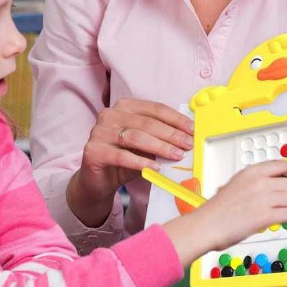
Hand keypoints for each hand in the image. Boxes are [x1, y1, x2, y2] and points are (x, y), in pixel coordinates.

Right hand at [67, 98, 193, 225]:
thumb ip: (159, 138)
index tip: (193, 130)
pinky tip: (155, 167)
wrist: (97, 181)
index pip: (155, 109)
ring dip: (160, 146)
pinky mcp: (93, 151)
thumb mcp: (144, 145)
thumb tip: (186, 138)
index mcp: (124, 106)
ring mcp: (99, 132)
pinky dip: (141, 162)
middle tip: (188, 144)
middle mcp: (110, 115)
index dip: (176, 119)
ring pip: (135, 137)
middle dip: (171, 134)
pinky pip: (121, 156)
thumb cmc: (124, 160)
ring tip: (177, 155)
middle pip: (147, 122)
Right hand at [164, 160, 286, 265]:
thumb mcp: (239, 183)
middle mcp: (260, 182)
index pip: (284, 165)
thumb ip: (258, 180)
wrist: (207, 224)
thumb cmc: (220, 208)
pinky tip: (286, 221)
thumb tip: (279, 184)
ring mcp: (263, 198)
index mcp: (253, 171)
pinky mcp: (265, 216)